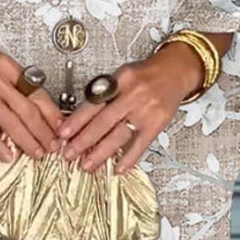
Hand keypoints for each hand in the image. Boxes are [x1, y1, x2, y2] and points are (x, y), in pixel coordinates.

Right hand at [0, 29, 63, 161]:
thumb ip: (15, 81)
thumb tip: (36, 106)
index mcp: (8, 66)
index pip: (37, 93)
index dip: (52, 113)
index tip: (61, 127)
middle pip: (28, 111)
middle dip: (44, 132)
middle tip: (53, 146)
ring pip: (12, 124)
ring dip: (28, 142)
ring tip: (37, 153)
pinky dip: (0, 146)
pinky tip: (8, 155)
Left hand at [57, 42, 206, 173]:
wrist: (175, 72)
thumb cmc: (145, 75)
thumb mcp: (122, 75)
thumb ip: (104, 93)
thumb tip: (81, 117)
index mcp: (120, 80)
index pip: (94, 103)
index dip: (77, 120)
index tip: (64, 133)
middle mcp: (133, 95)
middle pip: (104, 122)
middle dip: (84, 140)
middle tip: (70, 154)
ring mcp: (146, 111)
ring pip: (119, 135)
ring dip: (102, 153)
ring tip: (88, 165)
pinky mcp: (157, 124)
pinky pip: (140, 144)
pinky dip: (129, 158)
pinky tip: (118, 168)